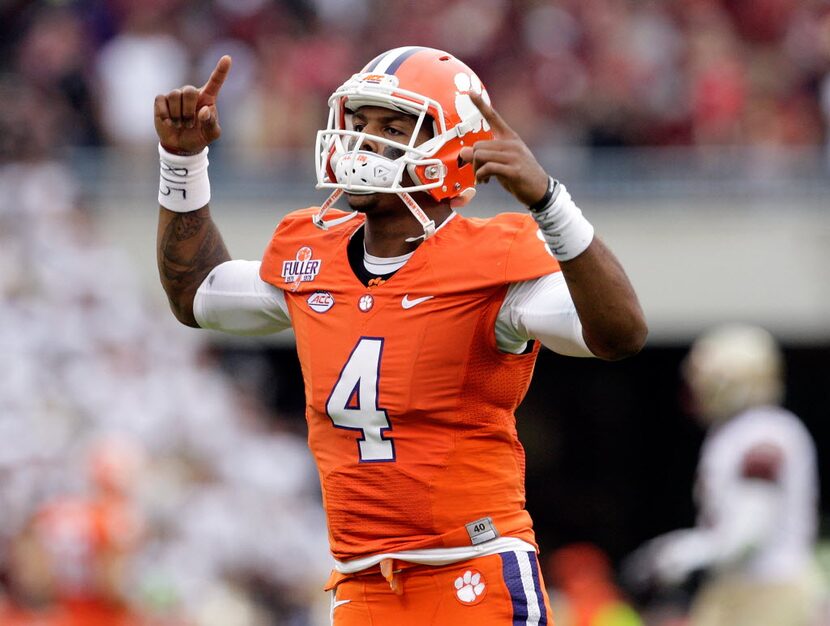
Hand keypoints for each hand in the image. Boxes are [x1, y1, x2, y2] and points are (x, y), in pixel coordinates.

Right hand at [154, 55, 231, 154]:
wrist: (181, 146)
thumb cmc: (199, 137)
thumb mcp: (211, 134)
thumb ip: (211, 123)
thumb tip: (204, 110)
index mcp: (208, 98)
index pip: (215, 81)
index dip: (221, 70)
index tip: (227, 58)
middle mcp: (192, 93)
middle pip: (189, 91)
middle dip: (188, 110)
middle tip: (189, 124)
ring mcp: (176, 95)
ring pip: (174, 95)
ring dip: (178, 115)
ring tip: (180, 124)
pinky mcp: (162, 100)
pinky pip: (161, 100)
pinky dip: (165, 114)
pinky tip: (168, 122)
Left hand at [458, 92, 549, 206]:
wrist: (539, 190)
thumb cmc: (519, 175)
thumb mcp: (501, 162)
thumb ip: (485, 156)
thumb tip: (464, 152)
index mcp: (509, 137)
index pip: (493, 117)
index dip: (480, 104)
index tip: (470, 92)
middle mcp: (511, 143)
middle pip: (478, 145)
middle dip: (473, 162)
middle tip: (478, 172)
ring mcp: (513, 156)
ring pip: (480, 156)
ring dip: (476, 170)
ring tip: (482, 178)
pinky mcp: (513, 170)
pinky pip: (488, 168)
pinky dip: (481, 176)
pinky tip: (485, 181)